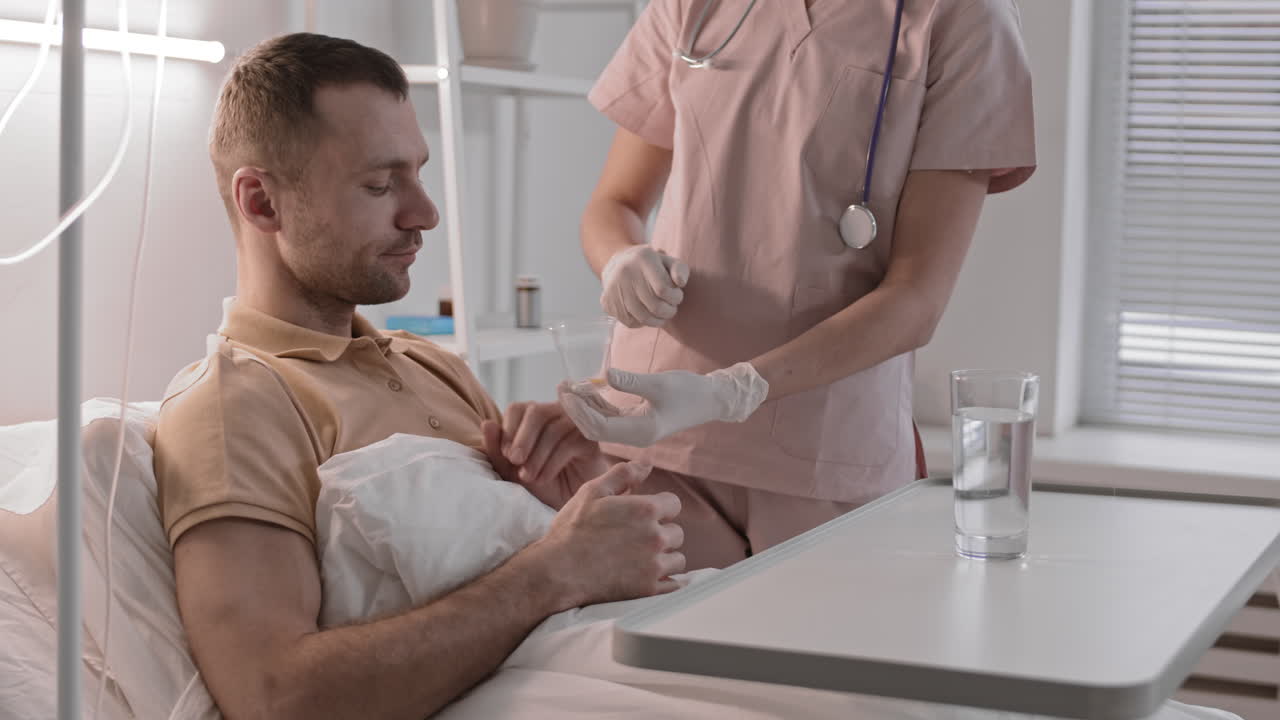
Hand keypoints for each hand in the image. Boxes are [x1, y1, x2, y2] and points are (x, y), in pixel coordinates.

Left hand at [482, 401, 608, 509]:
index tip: (506, 456)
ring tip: (529, 477)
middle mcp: (555, 414)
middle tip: (514, 462)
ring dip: (536, 456)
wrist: (569, 502)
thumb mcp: (512, 470)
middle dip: (522, 439)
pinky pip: (569, 444)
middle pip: (536, 412)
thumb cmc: (541, 483)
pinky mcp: (590, 439)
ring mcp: (575, 424)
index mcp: (533, 416)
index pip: (517, 408)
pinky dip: (551, 463)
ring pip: (553, 430)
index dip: (509, 430)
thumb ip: (497, 449)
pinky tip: (544, 478)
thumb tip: (486, 424)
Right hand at [532, 461, 685, 608]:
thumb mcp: (593, 491)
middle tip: (636, 539)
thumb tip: (648, 462)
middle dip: (661, 533)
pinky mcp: (649, 590)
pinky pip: (674, 585)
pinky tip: (646, 576)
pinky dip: (664, 581)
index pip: (673, 504)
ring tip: (639, 559)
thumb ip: (624, 474)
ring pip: (677, 559)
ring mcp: (654, 566)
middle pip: (677, 533)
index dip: (658, 508)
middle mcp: (656, 537)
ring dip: (664, 558)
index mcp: (646, 509)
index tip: (641, 517)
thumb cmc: (572, 529)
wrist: (557, 571)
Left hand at [559, 362, 769, 447]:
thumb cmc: (690, 391)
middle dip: (576, 409)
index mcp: (641, 431)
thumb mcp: (660, 383)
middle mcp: (635, 435)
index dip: (580, 411)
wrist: (711, 399)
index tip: (567, 392)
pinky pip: (610, 416)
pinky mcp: (637, 421)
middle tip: (561, 387)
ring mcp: (635, 430)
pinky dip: (596, 404)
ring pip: (600, 422)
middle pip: (595, 428)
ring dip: (584, 406)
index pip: (599, 427)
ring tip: (568, 385)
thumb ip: (631, 381)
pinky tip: (586, 389)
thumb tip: (605, 375)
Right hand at [600, 245, 688, 327]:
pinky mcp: (607, 302)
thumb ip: (680, 270)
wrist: (619, 263)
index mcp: (643, 258)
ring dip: (658, 321)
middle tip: (672, 309)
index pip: (663, 289)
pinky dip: (643, 323)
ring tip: (663, 315)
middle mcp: (625, 271)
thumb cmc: (652, 265)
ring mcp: (613, 288)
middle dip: (669, 311)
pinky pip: (631, 322)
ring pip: (642, 318)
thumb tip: (680, 283)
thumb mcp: (668, 261)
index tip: (677, 296)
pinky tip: (647, 314)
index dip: (675, 298)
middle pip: (654, 306)